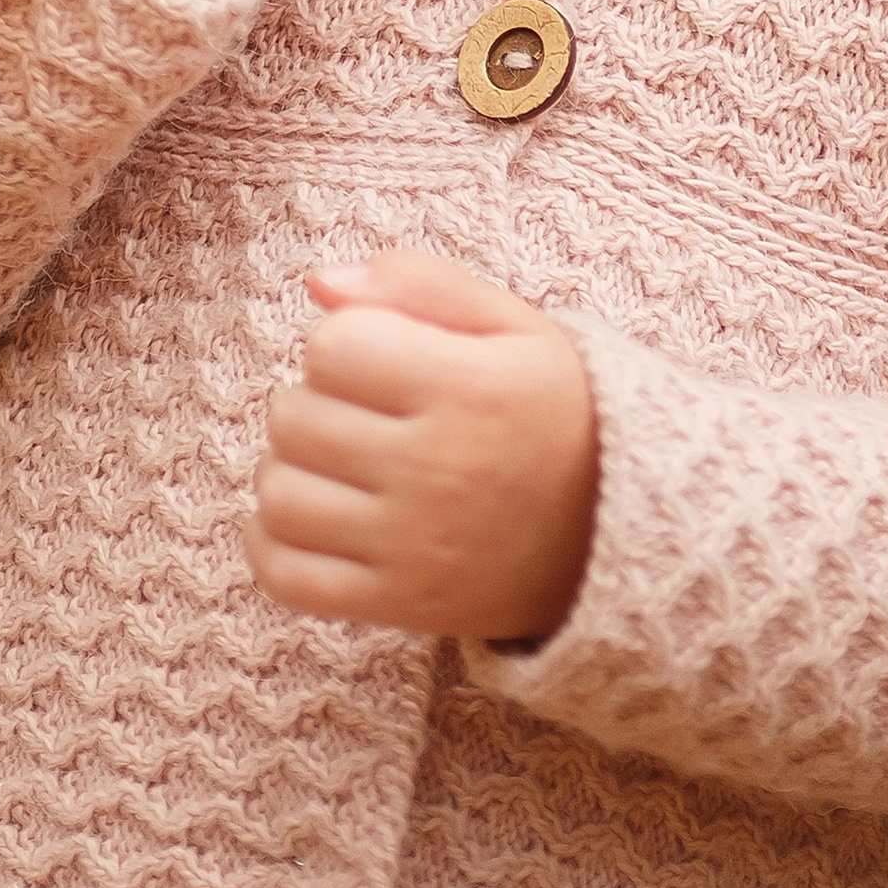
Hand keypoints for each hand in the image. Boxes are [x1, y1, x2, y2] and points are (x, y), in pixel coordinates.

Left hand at [246, 252, 598, 642]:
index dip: (349, 339)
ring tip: (342, 462)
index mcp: (470, 390)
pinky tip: (316, 516)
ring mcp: (414, 547)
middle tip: (369, 412)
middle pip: (293, 416)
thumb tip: (318, 283)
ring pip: (279, 494)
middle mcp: (438, 471)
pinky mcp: (398, 604)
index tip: (388, 356)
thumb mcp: (514, 326)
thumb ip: (420, 283)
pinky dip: (274, 543)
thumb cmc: (554, 411)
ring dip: (294, 468)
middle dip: (317, 400)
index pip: (332, 345)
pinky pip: (283, 575)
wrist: (613, 534)